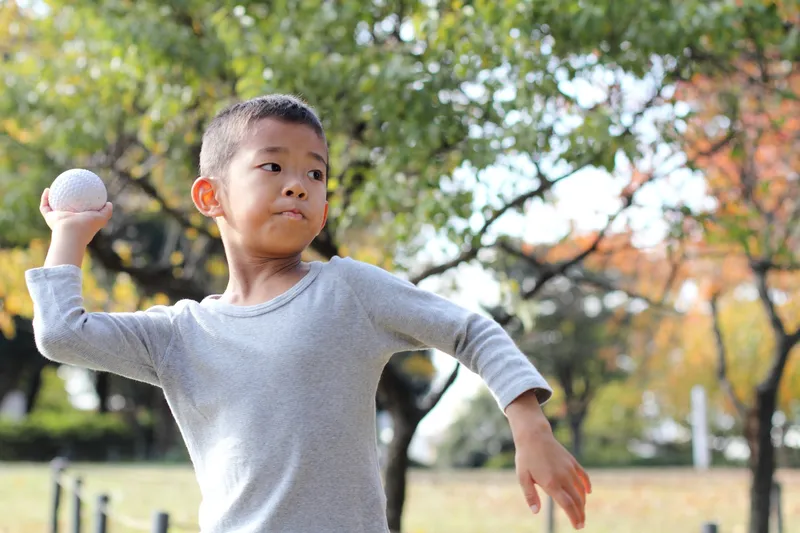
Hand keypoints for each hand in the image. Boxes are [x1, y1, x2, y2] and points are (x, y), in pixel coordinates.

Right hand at [40, 188, 112, 246]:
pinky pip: (44, 206)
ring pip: (53, 206)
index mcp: (80, 220)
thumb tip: (109, 203)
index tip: (83, 191)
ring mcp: (58, 219)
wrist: (71, 232)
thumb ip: (107, 211)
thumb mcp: (101, 218)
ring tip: (55, 185)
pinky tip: (48, 189)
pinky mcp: (49, 218)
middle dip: (66, 199)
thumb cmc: (87, 225)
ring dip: (52, 197)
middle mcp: (68, 220)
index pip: (81, 210)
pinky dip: (45, 198)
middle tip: (68, 187)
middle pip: (66, 208)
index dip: (82, 202)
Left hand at [506, 392, 591, 529]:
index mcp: (551, 483)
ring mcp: (569, 469)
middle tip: (581, 524)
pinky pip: (583, 476)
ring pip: (581, 490)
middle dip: (580, 514)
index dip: (574, 517)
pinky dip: (587, 485)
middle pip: (577, 500)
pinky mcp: (572, 462)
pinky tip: (588, 492)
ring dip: (583, 502)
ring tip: (581, 511)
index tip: (577, 526)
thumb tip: (535, 512)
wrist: (534, 435)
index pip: (567, 505)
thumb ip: (530, 495)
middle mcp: (563, 477)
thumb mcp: (522, 477)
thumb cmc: (526, 457)